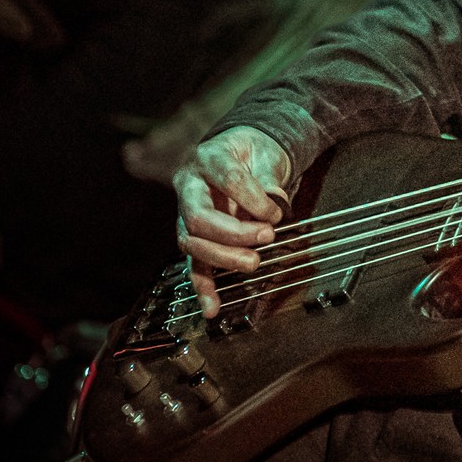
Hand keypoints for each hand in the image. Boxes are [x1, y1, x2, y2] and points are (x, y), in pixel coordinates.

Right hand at [172, 126, 290, 317]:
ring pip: (192, 243)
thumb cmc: (252, 154)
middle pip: (200, 217)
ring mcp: (186, 213)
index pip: (227, 179)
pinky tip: (212, 307)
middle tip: (267, 238)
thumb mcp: (265, 155)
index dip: (254, 199)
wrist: (240, 155)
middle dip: (234, 233)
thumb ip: (268, 179)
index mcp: (209, 158)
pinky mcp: (193, 237)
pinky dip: (204, 288)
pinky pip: (194, 265)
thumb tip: (274, 203)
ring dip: (223, 258)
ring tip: (253, 263)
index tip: (276, 212)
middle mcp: (189, 186)